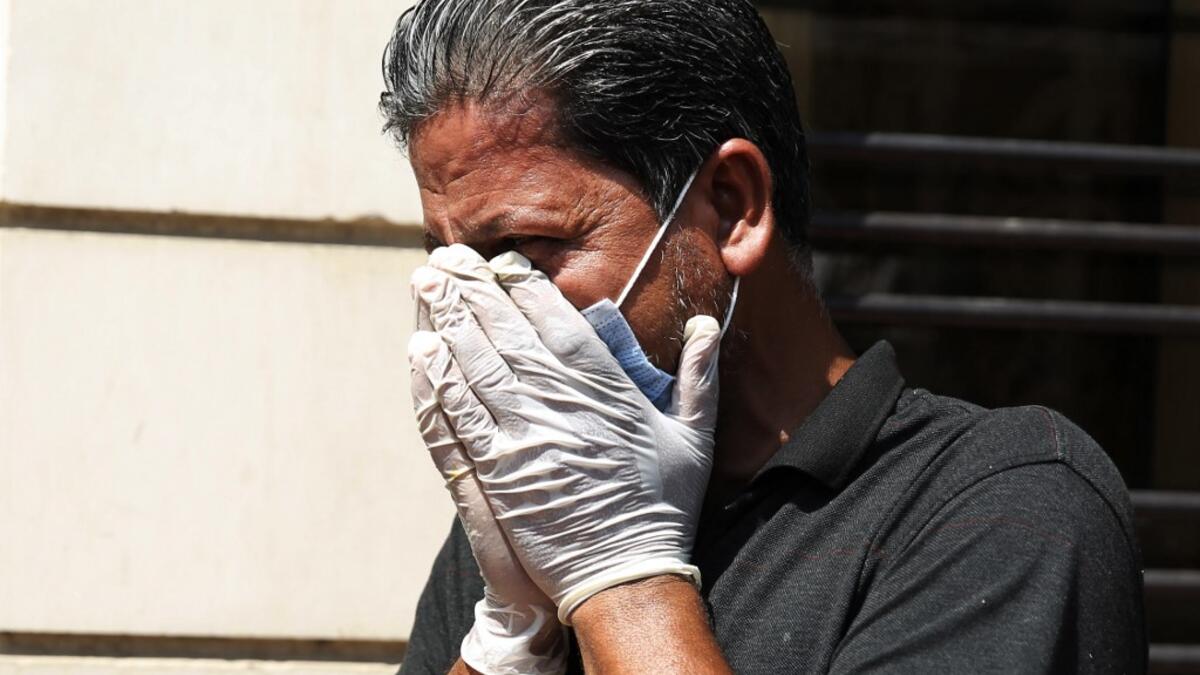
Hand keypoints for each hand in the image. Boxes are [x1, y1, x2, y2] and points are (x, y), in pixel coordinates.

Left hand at [409, 244, 721, 622]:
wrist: (626, 576)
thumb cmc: (664, 506)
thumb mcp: (695, 437)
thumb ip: (699, 377)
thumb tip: (705, 325)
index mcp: (607, 389)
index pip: (559, 323)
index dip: (526, 287)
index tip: (504, 262)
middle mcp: (561, 403)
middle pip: (508, 333)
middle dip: (475, 290)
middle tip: (445, 256)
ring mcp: (524, 435)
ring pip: (478, 364)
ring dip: (449, 320)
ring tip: (425, 284)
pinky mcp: (497, 469)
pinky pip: (461, 414)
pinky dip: (439, 378)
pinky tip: (421, 349)